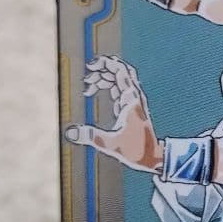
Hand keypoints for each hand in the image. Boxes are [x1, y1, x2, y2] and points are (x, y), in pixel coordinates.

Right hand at [65, 56, 161, 172]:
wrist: (153, 157)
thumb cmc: (136, 150)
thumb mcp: (110, 143)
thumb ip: (90, 137)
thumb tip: (70, 132)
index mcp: (131, 100)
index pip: (121, 72)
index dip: (106, 64)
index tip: (91, 66)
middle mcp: (134, 97)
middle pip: (121, 71)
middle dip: (104, 68)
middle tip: (88, 75)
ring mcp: (134, 101)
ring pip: (119, 79)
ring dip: (103, 78)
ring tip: (88, 87)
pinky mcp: (131, 107)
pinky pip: (119, 89)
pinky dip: (106, 86)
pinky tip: (94, 92)